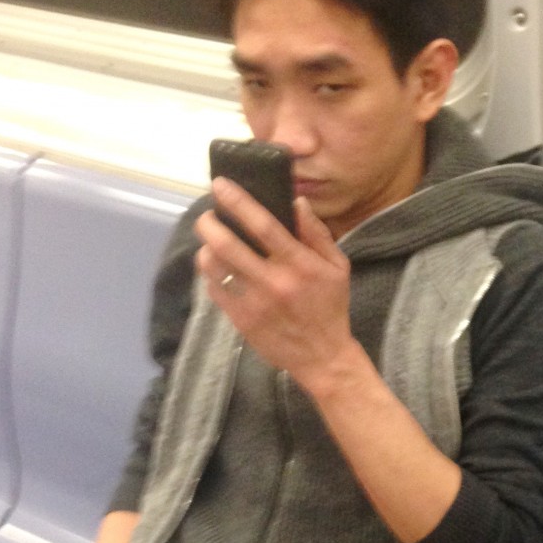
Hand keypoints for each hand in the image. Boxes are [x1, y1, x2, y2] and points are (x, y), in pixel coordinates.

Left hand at [194, 177, 356, 387]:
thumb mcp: (337, 266)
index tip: (220, 185)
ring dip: (206, 248)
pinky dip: (211, 273)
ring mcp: (253, 303)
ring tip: (209, 240)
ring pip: (214, 267)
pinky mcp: (240, 320)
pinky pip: (214, 289)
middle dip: (209, 223)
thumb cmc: (330, 305)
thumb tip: (296, 201)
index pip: (263, 225)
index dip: (238, 202)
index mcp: (300, 265)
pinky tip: (217, 267)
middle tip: (205, 215)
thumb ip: (316, 233)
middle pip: (228, 245)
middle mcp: (273, 282)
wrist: (322, 357)